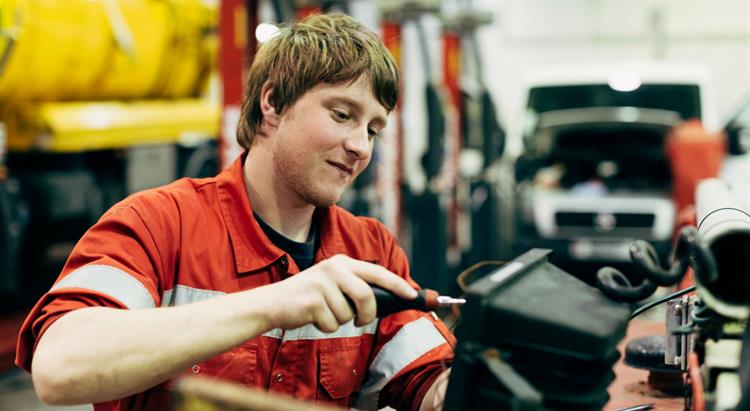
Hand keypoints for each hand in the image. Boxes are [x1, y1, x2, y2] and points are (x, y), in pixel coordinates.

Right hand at [260, 254, 416, 331]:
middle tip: (362, 321)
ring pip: (349, 315)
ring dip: (339, 321)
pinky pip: (332, 324)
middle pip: (367, 296)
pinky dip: (325, 327)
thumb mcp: (331, 282)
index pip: (377, 272)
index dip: (397, 284)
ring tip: (323, 312)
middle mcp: (333, 269)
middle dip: (368, 314)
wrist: (272, 303)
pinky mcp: (312, 301)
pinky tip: (313, 317)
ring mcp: (322, 284)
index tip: (411, 295)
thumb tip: (387, 299)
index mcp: (340, 263)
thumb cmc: (308, 297)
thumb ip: (354, 286)